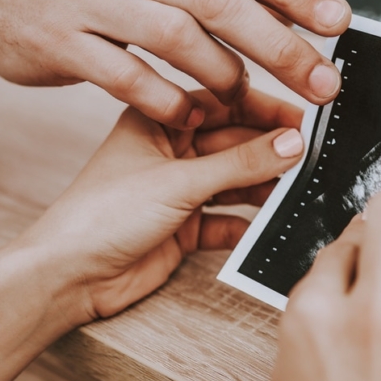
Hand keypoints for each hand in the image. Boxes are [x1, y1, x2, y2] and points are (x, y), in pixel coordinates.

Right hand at [0, 0, 349, 123]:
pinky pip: (126, 76)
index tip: (337, 21)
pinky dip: (165, 100)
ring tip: (248, 102)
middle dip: (278, 44)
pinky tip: (189, 118)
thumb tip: (271, 6)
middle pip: (218, 1)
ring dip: (223, 76)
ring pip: (177, 37)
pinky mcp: (61, 41)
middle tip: (321, 81)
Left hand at [16, 88, 304, 324]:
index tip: (304, 117)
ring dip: (264, 186)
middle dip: (270, 150)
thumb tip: (290, 144)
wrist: (69, 277)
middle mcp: (170, 152)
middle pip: (234, 143)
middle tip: (311, 156)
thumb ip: (240, 164)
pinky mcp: (184, 228)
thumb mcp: (178, 181)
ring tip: (299, 188)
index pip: (222, 103)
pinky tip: (270, 224)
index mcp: (158, 122)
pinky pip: (228, 220)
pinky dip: (248, 223)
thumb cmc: (100, 216)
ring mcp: (178, 191)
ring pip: (235, 182)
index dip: (264, 108)